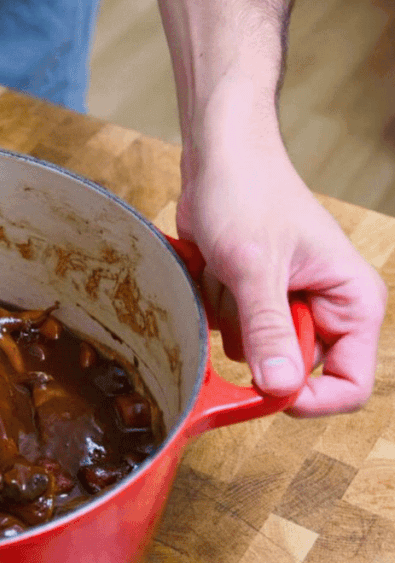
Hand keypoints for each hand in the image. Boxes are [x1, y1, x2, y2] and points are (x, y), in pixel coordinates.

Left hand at [177, 134, 386, 416]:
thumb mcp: (255, 266)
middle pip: (294, 372)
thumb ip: (268, 328)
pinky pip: (231, 333)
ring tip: (228, 274)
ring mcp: (288, 307)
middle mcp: (327, 310)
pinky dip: (216, 309)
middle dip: (256, 346)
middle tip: (239, 302)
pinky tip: (215, 271)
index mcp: (352, 303)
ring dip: (230, 322)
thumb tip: (279, 387)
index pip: (349, 384)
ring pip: (255, 355)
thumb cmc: (247, 193)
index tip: (266, 391)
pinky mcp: (254, 302)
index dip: (310, 399)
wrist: (219, 158)